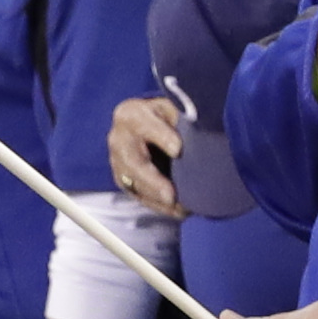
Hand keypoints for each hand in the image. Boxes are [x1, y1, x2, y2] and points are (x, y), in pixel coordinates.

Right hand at [108, 91, 183, 212]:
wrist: (145, 124)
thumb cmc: (164, 115)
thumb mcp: (172, 107)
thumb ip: (181, 115)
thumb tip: (200, 126)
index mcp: (131, 114)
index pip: (144, 125)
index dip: (161, 137)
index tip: (179, 150)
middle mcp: (119, 139)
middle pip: (133, 162)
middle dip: (153, 181)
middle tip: (171, 196)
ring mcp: (117, 162)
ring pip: (134, 184)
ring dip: (157, 199)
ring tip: (180, 208)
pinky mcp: (123, 180)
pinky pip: (139, 196)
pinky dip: (159, 206)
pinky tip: (178, 211)